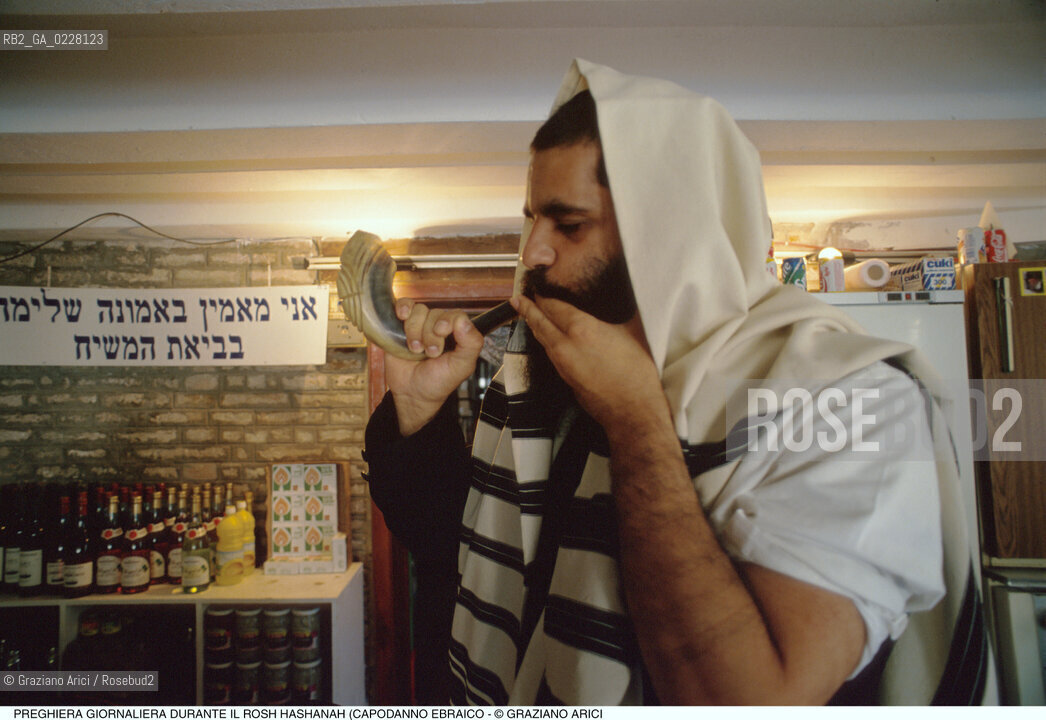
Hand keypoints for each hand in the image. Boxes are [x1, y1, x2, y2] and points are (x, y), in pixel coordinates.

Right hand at [385, 298, 483, 435]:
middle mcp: (439, 326)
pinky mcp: (401, 325)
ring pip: (418, 311)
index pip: (456, 315)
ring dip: (414, 330)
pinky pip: (403, 304)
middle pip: (435, 313)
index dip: (447, 322)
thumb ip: (470, 344)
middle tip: (430, 353)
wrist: (412, 394)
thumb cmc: (439, 381)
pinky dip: (402, 307)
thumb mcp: (461, 367)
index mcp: (457, 333)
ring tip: (415, 350)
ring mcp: (420, 325)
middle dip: (430, 335)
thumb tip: (464, 321)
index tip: (441, 334)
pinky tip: (402, 317)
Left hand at [510, 294, 668, 437]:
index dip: (543, 293)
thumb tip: (617, 298)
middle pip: (539, 321)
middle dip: (528, 307)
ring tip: (527, 314)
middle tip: (518, 298)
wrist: (632, 412)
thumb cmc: (637, 376)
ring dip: (533, 324)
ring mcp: (562, 363)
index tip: (537, 284)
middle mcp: (566, 345)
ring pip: (541, 338)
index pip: (553, 305)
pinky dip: (543, 340)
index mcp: (582, 329)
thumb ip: (619, 313)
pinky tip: (548, 337)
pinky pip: (549, 352)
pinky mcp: (565, 377)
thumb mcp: (633, 333)